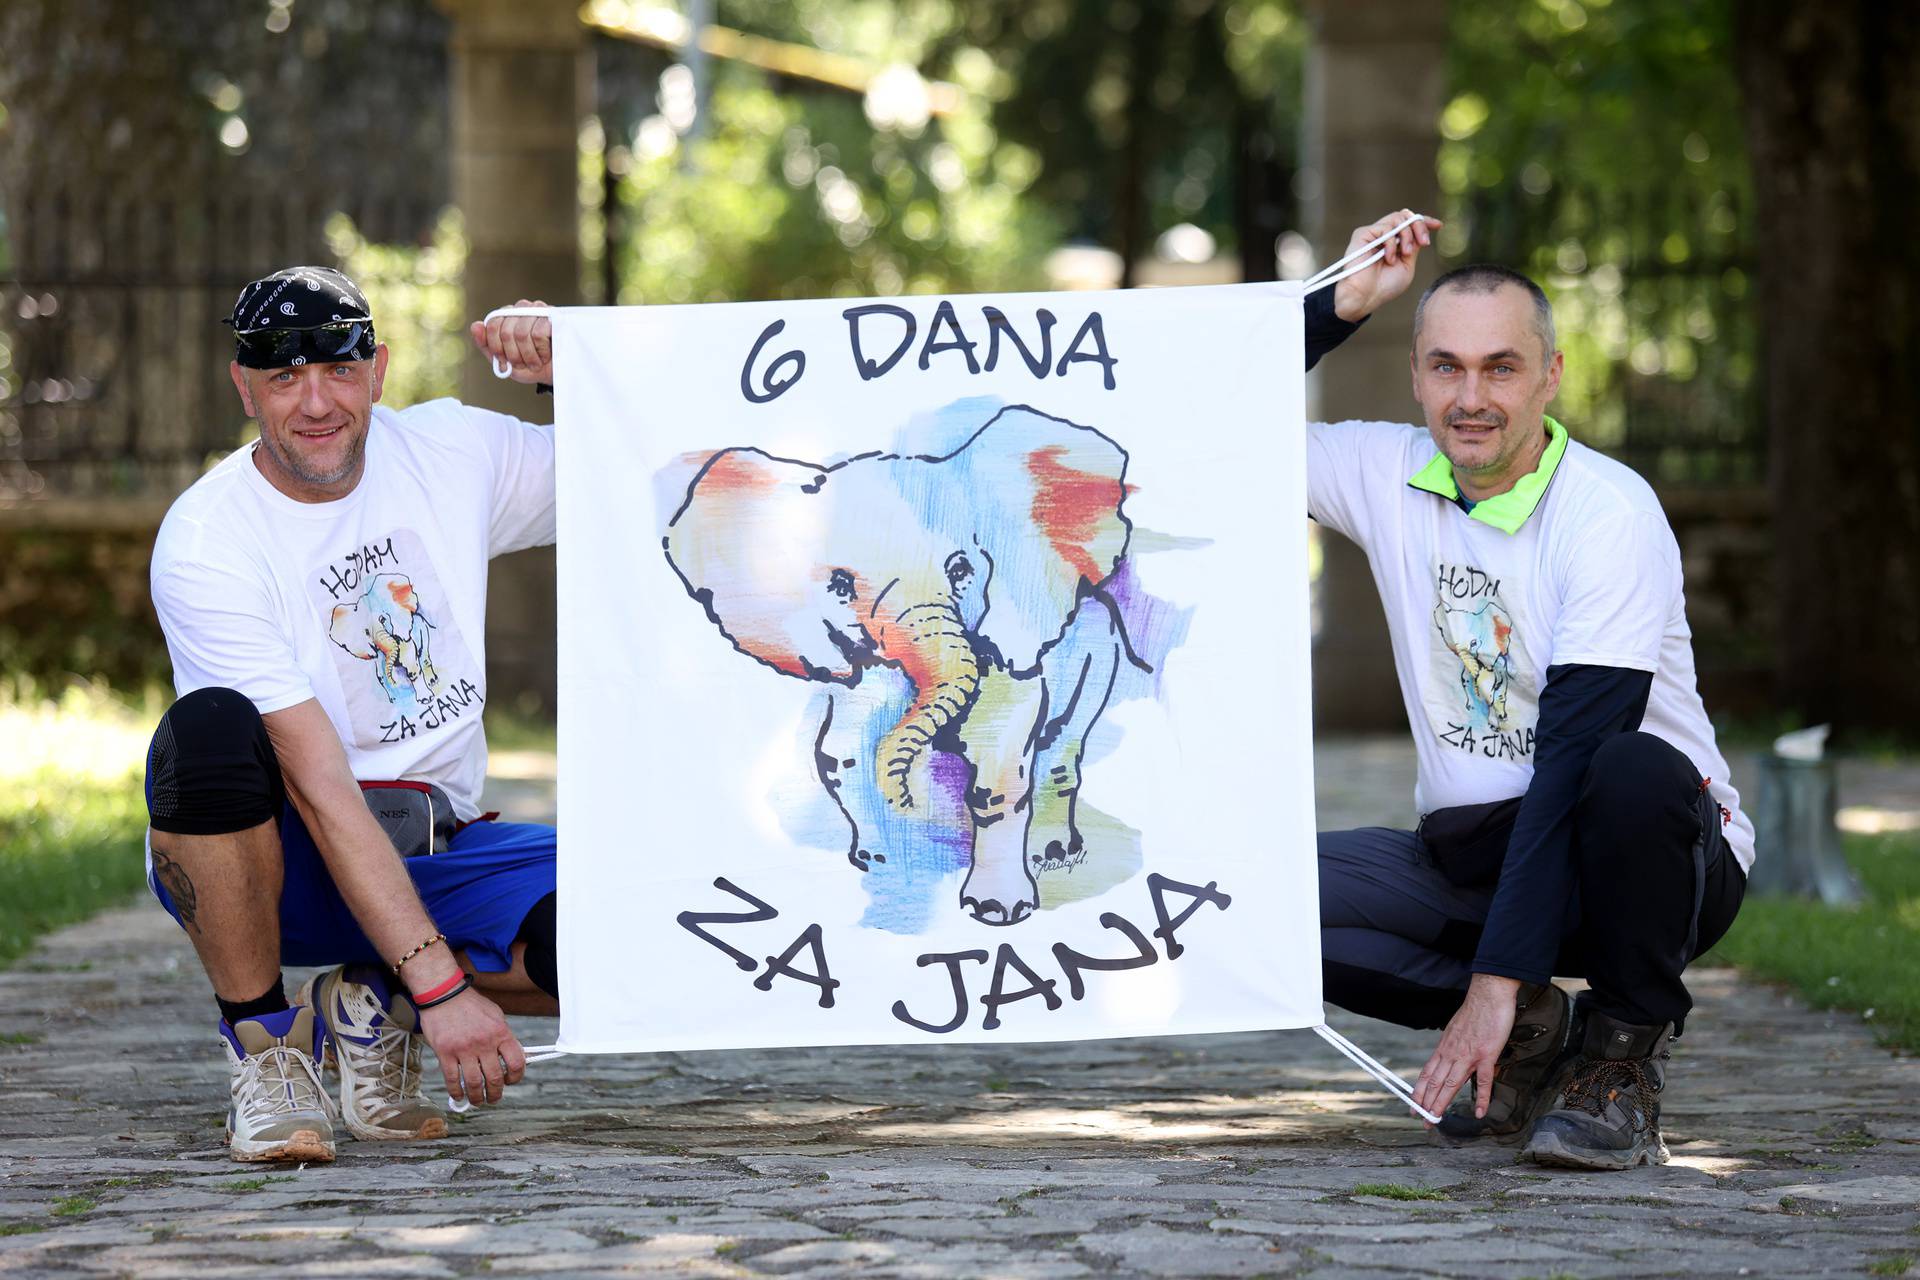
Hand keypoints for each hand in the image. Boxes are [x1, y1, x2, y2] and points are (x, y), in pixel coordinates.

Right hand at [418, 985, 526, 1106]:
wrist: (444, 993)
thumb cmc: (470, 1005)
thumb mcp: (496, 1015)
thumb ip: (504, 1037)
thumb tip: (514, 1057)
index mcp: (500, 1032)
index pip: (516, 1062)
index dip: (516, 1077)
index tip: (511, 1081)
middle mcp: (484, 1042)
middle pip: (495, 1078)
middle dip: (496, 1093)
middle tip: (493, 1098)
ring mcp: (463, 1049)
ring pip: (474, 1083)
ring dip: (477, 1097)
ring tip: (478, 1100)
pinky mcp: (445, 1052)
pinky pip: (452, 1079)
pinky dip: (457, 1092)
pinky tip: (459, 1095)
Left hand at [468, 299, 552, 384]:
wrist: (555, 373)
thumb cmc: (529, 365)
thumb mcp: (504, 361)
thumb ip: (486, 345)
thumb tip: (475, 325)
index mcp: (506, 316)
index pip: (492, 325)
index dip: (497, 347)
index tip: (505, 361)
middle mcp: (521, 307)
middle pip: (506, 331)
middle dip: (514, 355)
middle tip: (523, 364)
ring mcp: (537, 309)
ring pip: (521, 334)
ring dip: (529, 356)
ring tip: (536, 362)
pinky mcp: (553, 316)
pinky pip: (538, 334)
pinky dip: (541, 351)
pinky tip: (546, 355)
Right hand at [1332, 210, 1441, 321]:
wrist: (1365, 297)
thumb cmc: (1385, 287)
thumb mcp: (1407, 265)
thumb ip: (1413, 246)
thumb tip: (1421, 228)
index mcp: (1394, 243)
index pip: (1409, 224)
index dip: (1424, 221)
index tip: (1439, 225)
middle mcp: (1383, 236)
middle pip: (1405, 216)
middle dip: (1419, 227)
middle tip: (1424, 243)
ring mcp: (1373, 234)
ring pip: (1397, 218)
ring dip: (1407, 235)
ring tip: (1405, 253)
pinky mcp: (1362, 234)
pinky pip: (1385, 228)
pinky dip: (1392, 243)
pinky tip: (1389, 258)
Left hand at [1411, 973, 1520, 1121]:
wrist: (1488, 995)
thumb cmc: (1475, 1012)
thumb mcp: (1455, 1031)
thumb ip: (1452, 1047)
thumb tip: (1450, 1059)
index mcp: (1444, 1048)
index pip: (1427, 1074)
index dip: (1419, 1091)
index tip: (1413, 1105)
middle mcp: (1451, 1053)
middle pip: (1435, 1083)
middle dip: (1426, 1103)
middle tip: (1421, 1120)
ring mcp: (1468, 1055)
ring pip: (1451, 1084)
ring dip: (1441, 1103)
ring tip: (1435, 1119)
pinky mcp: (1486, 1055)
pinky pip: (1483, 1081)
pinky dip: (1481, 1098)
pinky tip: (1480, 1112)